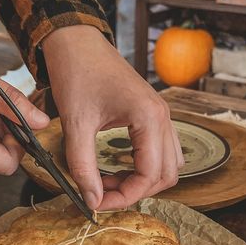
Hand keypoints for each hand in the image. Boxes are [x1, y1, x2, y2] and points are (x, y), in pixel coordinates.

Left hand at [42, 26, 183, 210]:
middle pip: (166, 175)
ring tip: (109, 182)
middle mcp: (163, 117)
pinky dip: (144, 166)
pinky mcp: (152, 114)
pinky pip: (161, 150)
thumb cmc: (77, 73)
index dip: (124, 197)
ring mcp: (161, 115)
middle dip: (136, 192)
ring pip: (168, 165)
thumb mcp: (76, 123)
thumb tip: (91, 199)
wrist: (77, 41)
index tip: (96, 203)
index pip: (150, 175)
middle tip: (102, 195)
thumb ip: (83, 165)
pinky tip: (117, 167)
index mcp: (149, 118)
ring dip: (143, 181)